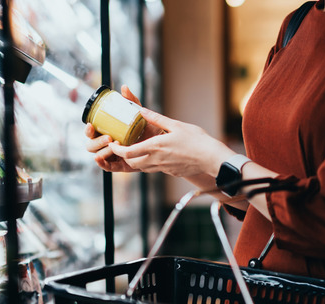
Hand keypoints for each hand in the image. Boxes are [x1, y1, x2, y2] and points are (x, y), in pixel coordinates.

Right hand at [85, 85, 161, 172]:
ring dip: (103, 151)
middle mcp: (106, 145)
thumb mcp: (139, 114)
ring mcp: (112, 156)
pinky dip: (102, 164)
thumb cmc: (147, 128)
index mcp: (106, 132)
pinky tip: (100, 159)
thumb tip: (124, 88)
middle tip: (109, 137)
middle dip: (97, 141)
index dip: (88, 130)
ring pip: (98, 155)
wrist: (162, 142)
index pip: (92, 132)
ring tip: (115, 145)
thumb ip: (131, 102)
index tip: (91, 125)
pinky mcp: (120, 165)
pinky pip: (108, 167)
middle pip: (91, 145)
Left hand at [106, 107, 235, 177]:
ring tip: (136, 150)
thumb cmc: (196, 140)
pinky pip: (154, 169)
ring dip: (136, 160)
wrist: (211, 158)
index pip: (128, 153)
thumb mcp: (175, 125)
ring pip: (142, 168)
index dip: (116, 150)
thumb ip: (157, 119)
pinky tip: (155, 155)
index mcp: (155, 147)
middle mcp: (156, 160)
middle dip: (124, 156)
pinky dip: (149, 163)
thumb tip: (142, 110)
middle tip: (122, 147)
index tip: (113, 144)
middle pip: (131, 163)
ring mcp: (163, 168)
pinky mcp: (170, 172)